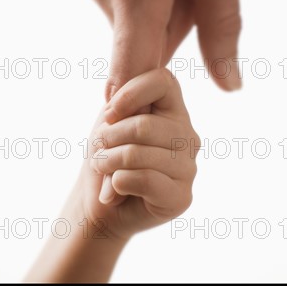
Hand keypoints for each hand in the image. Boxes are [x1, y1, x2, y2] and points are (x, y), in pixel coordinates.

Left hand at [81, 68, 199, 239]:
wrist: (98, 204)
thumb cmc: (106, 156)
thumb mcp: (110, 121)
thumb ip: (124, 105)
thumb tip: (133, 113)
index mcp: (174, 109)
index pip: (163, 81)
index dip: (130, 93)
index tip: (109, 115)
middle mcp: (188, 136)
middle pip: (144, 125)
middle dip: (109, 138)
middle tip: (98, 149)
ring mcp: (188, 167)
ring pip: (139, 154)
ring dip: (108, 162)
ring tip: (102, 167)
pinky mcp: (181, 197)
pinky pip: (145, 180)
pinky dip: (118, 183)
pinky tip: (115, 189)